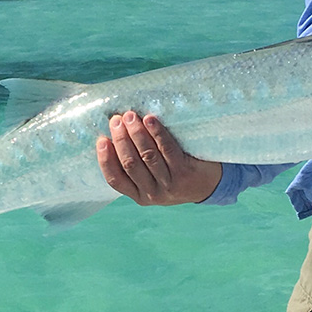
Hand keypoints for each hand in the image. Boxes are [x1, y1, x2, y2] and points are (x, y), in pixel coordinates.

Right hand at [96, 111, 221, 205]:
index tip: (101, 139)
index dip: (105, 159)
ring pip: (147, 156)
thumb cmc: (175, 176)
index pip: (115, 180)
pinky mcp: (184, 172)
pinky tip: (150, 119)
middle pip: (130, 164)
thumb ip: (137, 166)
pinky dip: (157, 132)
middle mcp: (152, 193)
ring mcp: (169, 184)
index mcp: (139, 195)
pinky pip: (167, 149)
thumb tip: (114, 134)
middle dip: (121, 139)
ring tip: (130, 116)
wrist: (210, 185)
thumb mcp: (153, 180)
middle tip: (116, 120)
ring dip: (136, 133)